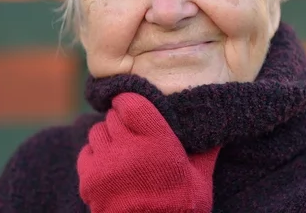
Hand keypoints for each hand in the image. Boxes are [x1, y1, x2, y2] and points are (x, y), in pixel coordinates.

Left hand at [77, 92, 219, 212]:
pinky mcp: (89, 179)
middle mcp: (129, 149)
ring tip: (120, 153)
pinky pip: (86, 152)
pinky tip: (109, 167)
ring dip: (107, 139)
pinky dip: (95, 156)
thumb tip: (218, 129)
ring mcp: (106, 164)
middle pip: (112, 117)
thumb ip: (204, 149)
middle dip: (120, 123)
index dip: (127, 102)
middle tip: (131, 136)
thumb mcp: (200, 178)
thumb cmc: (180, 208)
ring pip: (97, 132)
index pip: (131, 103)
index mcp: (158, 142)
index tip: (130, 107)